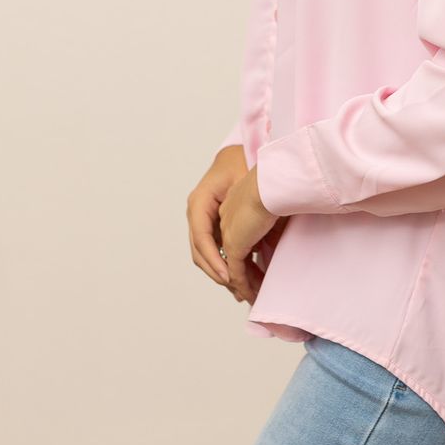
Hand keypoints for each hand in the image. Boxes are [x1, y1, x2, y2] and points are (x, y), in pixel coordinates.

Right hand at [187, 145, 247, 292]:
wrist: (240, 153)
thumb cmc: (240, 160)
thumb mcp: (240, 178)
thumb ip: (240, 203)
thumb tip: (246, 233)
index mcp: (199, 202)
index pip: (201, 238)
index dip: (213, 259)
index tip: (228, 276)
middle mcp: (197, 213)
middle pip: (201, 252)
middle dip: (219, 273)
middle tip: (239, 291)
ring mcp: (203, 220)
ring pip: (207, 255)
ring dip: (223, 274)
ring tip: (243, 291)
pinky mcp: (214, 225)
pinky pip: (216, 249)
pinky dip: (227, 265)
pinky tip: (242, 278)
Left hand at [217, 163, 280, 303]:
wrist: (273, 184)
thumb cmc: (280, 189)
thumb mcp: (274, 211)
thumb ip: (271, 230)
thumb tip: (272, 247)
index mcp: (233, 207)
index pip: (235, 237)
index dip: (243, 255)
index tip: (255, 268)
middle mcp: (226, 221)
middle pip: (228, 254)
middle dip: (239, 274)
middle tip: (250, 289)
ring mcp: (227, 234)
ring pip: (229, 266)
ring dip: (242, 284)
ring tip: (254, 296)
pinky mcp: (233, 245)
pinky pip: (235, 272)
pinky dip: (243, 285)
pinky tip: (252, 294)